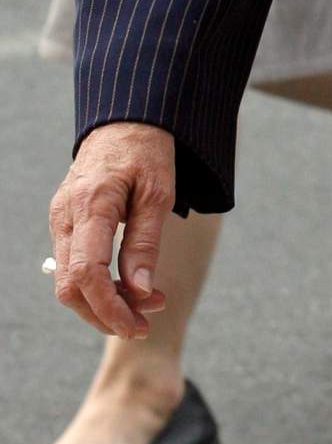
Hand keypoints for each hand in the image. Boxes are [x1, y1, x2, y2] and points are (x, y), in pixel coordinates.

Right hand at [48, 122, 174, 337]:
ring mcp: (60, 218)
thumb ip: (145, 243)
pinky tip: (128, 284)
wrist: (126, 117)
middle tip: (146, 320)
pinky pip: (73, 263)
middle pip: (70, 286)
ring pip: (68, 279)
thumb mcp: (159, 192)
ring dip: (103, 301)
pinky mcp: (65, 220)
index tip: (136, 325)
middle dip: (105, 313)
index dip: (108, 308)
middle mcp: (65, 215)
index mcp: (91, 204)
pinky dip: (98, 283)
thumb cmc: (147, 150)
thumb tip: (139, 293)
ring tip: (145, 303)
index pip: (86, 273)